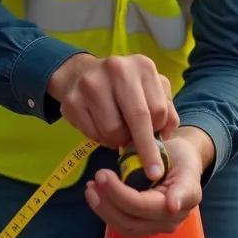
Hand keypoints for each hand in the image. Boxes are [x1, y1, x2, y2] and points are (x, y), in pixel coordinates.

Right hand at [47, 53, 178, 178]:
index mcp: (142, 66)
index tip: (161, 157)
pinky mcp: (72, 101)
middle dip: (145, 149)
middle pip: (137, 118)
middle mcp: (117, 69)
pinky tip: (101, 127)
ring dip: (118, 141)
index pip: (157, 109)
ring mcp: (91, 83)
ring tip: (118, 131)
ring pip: (113, 130)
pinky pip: (92, 134)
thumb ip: (166, 110)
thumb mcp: (151, 89)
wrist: (83, 74)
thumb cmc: (125, 87)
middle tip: (152, 171)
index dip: (158, 135)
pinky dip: (101, 139)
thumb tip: (165, 136)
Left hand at [85, 128, 210, 237]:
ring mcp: (157, 226)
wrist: (180, 163)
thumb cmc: (180, 155)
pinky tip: (95, 195)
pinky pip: (122, 225)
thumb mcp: (183, 156)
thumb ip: (180, 179)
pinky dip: (105, 211)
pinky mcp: (145, 227)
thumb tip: (172, 206)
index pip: (146, 204)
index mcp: (184, 200)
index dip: (124, 196)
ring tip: (91, 186)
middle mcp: (171, 220)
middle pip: (132, 217)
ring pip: (125, 226)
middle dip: (110, 196)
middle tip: (98, 174)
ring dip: (103, 207)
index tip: (104, 179)